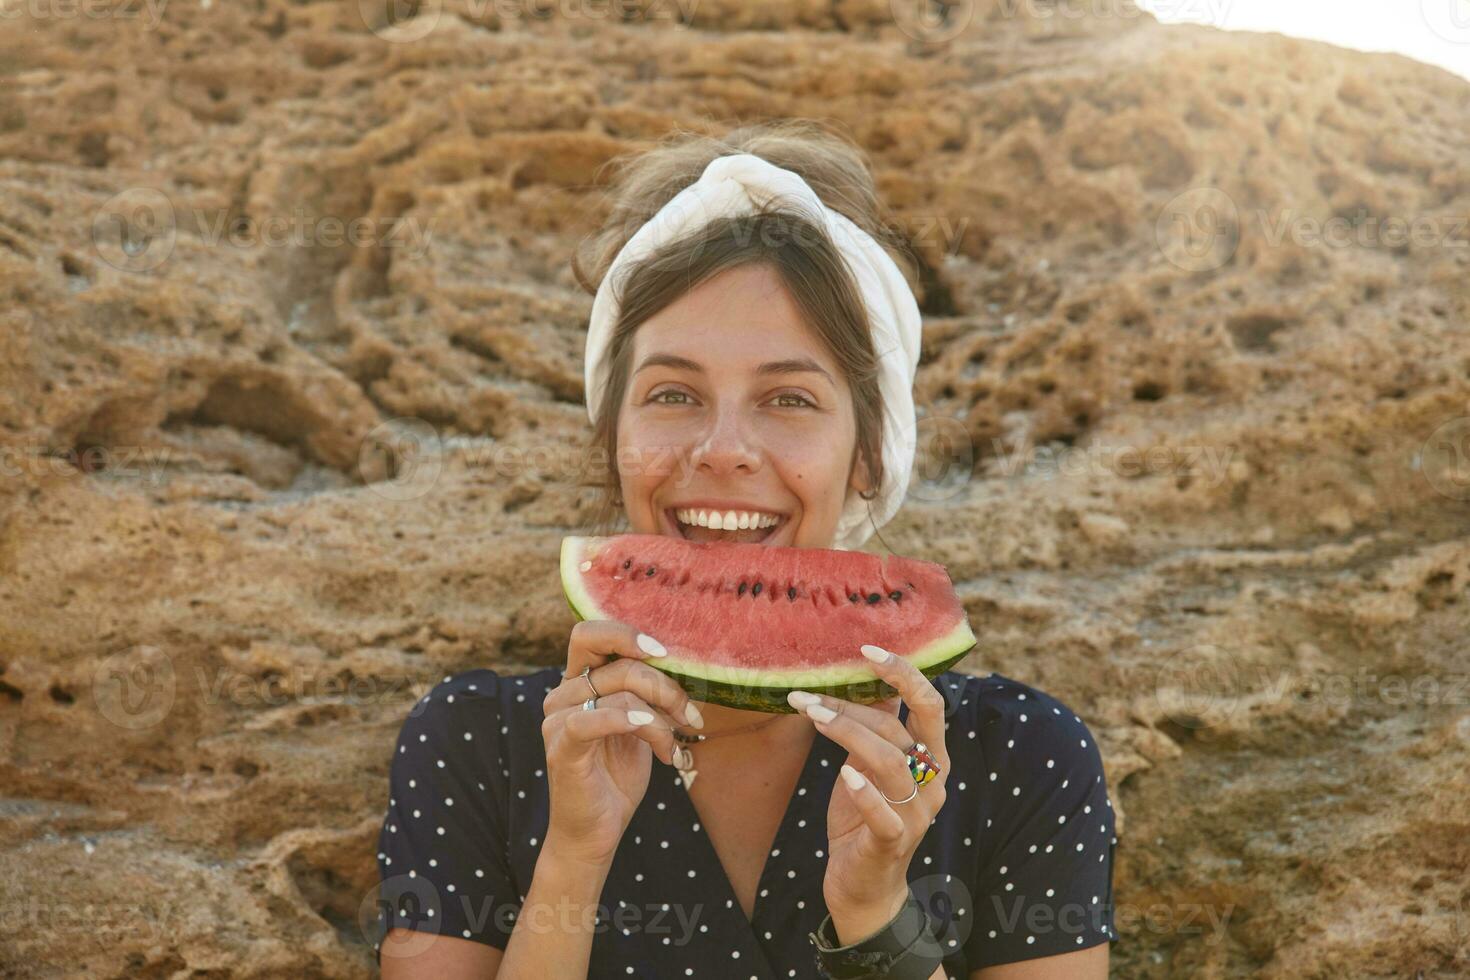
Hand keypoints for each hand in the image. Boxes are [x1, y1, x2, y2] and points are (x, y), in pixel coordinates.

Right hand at [540, 620, 705, 866]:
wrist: (595, 833)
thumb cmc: (616, 778)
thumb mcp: (638, 727)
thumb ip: (646, 695)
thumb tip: (681, 666)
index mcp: (578, 684)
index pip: (589, 634)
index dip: (625, 634)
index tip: (663, 653)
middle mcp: (562, 696)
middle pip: (619, 664)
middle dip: (664, 687)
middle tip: (689, 716)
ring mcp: (558, 721)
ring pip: (620, 693)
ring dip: (659, 720)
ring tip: (672, 748)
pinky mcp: (562, 748)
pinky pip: (592, 720)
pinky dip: (628, 721)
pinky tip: (653, 738)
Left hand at [786, 644, 950, 942]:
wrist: (863, 885)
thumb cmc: (864, 816)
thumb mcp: (870, 765)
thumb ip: (877, 727)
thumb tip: (866, 677)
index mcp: (932, 758)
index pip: (931, 705)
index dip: (904, 673)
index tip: (868, 648)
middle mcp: (933, 783)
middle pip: (907, 728)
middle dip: (858, 704)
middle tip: (810, 695)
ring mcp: (916, 814)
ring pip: (891, 761)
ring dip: (848, 734)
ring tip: (811, 717)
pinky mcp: (893, 842)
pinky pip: (885, 814)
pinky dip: (864, 792)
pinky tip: (844, 774)